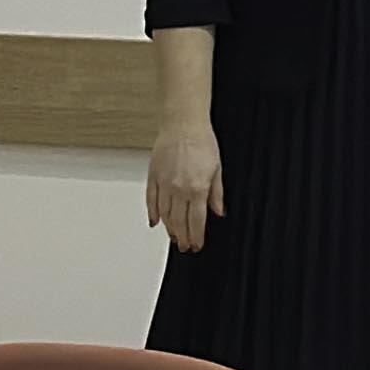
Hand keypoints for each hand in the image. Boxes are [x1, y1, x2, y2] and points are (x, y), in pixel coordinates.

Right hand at [147, 121, 224, 252]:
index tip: (197, 245)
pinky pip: (150, 200)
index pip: (196, 221)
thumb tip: (218, 212)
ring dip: (169, 228)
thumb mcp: (218, 169)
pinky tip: (155, 222)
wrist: (183, 124)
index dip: (197, 236)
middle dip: (183, 237)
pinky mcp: (153, 176)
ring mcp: (163, 184)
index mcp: (197, 188)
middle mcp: (179, 189)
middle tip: (185, 246)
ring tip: (174, 237)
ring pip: (165, 214)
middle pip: (179, 221)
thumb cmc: (203, 142)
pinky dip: (152, 213)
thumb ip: (217, 193)